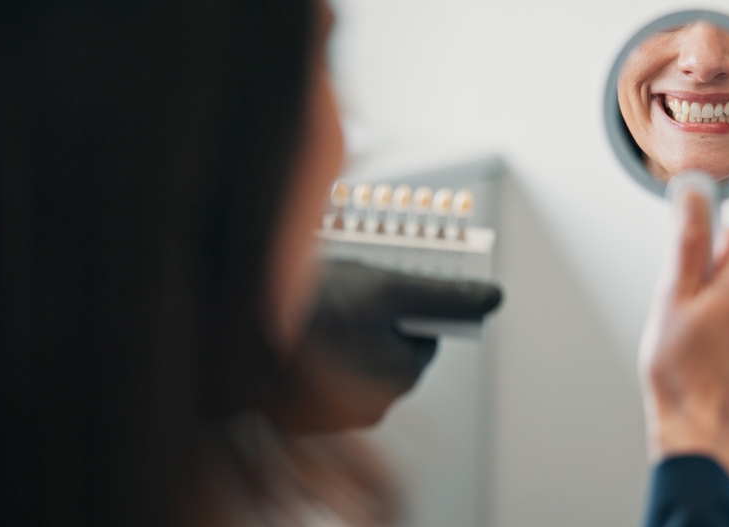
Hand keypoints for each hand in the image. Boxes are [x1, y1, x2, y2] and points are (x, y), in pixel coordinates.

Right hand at [280, 261, 501, 431]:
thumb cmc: (312, 307)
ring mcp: (331, 415)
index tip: (383, 296)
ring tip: (318, 315)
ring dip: (344, 341)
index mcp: (400, 378)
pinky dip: (315, 360)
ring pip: (354, 365)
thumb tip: (493, 298)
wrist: (236, 328)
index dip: (403, 310)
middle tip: (347, 301)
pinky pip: (320, 381)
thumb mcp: (388, 288)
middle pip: (388, 353)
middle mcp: (371, 408)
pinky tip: (299, 337)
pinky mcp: (298, 414)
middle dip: (374, 326)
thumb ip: (444, 295)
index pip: (422, 339)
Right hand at [638, 191, 728, 473]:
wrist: (695, 422)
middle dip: (702, 281)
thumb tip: (694, 196)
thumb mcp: (673, 295)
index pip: (728, 234)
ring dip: (709, 306)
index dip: (697, 251)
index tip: (682, 274)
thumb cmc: (680, 368)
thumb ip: (687, 240)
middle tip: (679, 311)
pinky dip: (718, 327)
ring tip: (688, 335)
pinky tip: (700, 349)